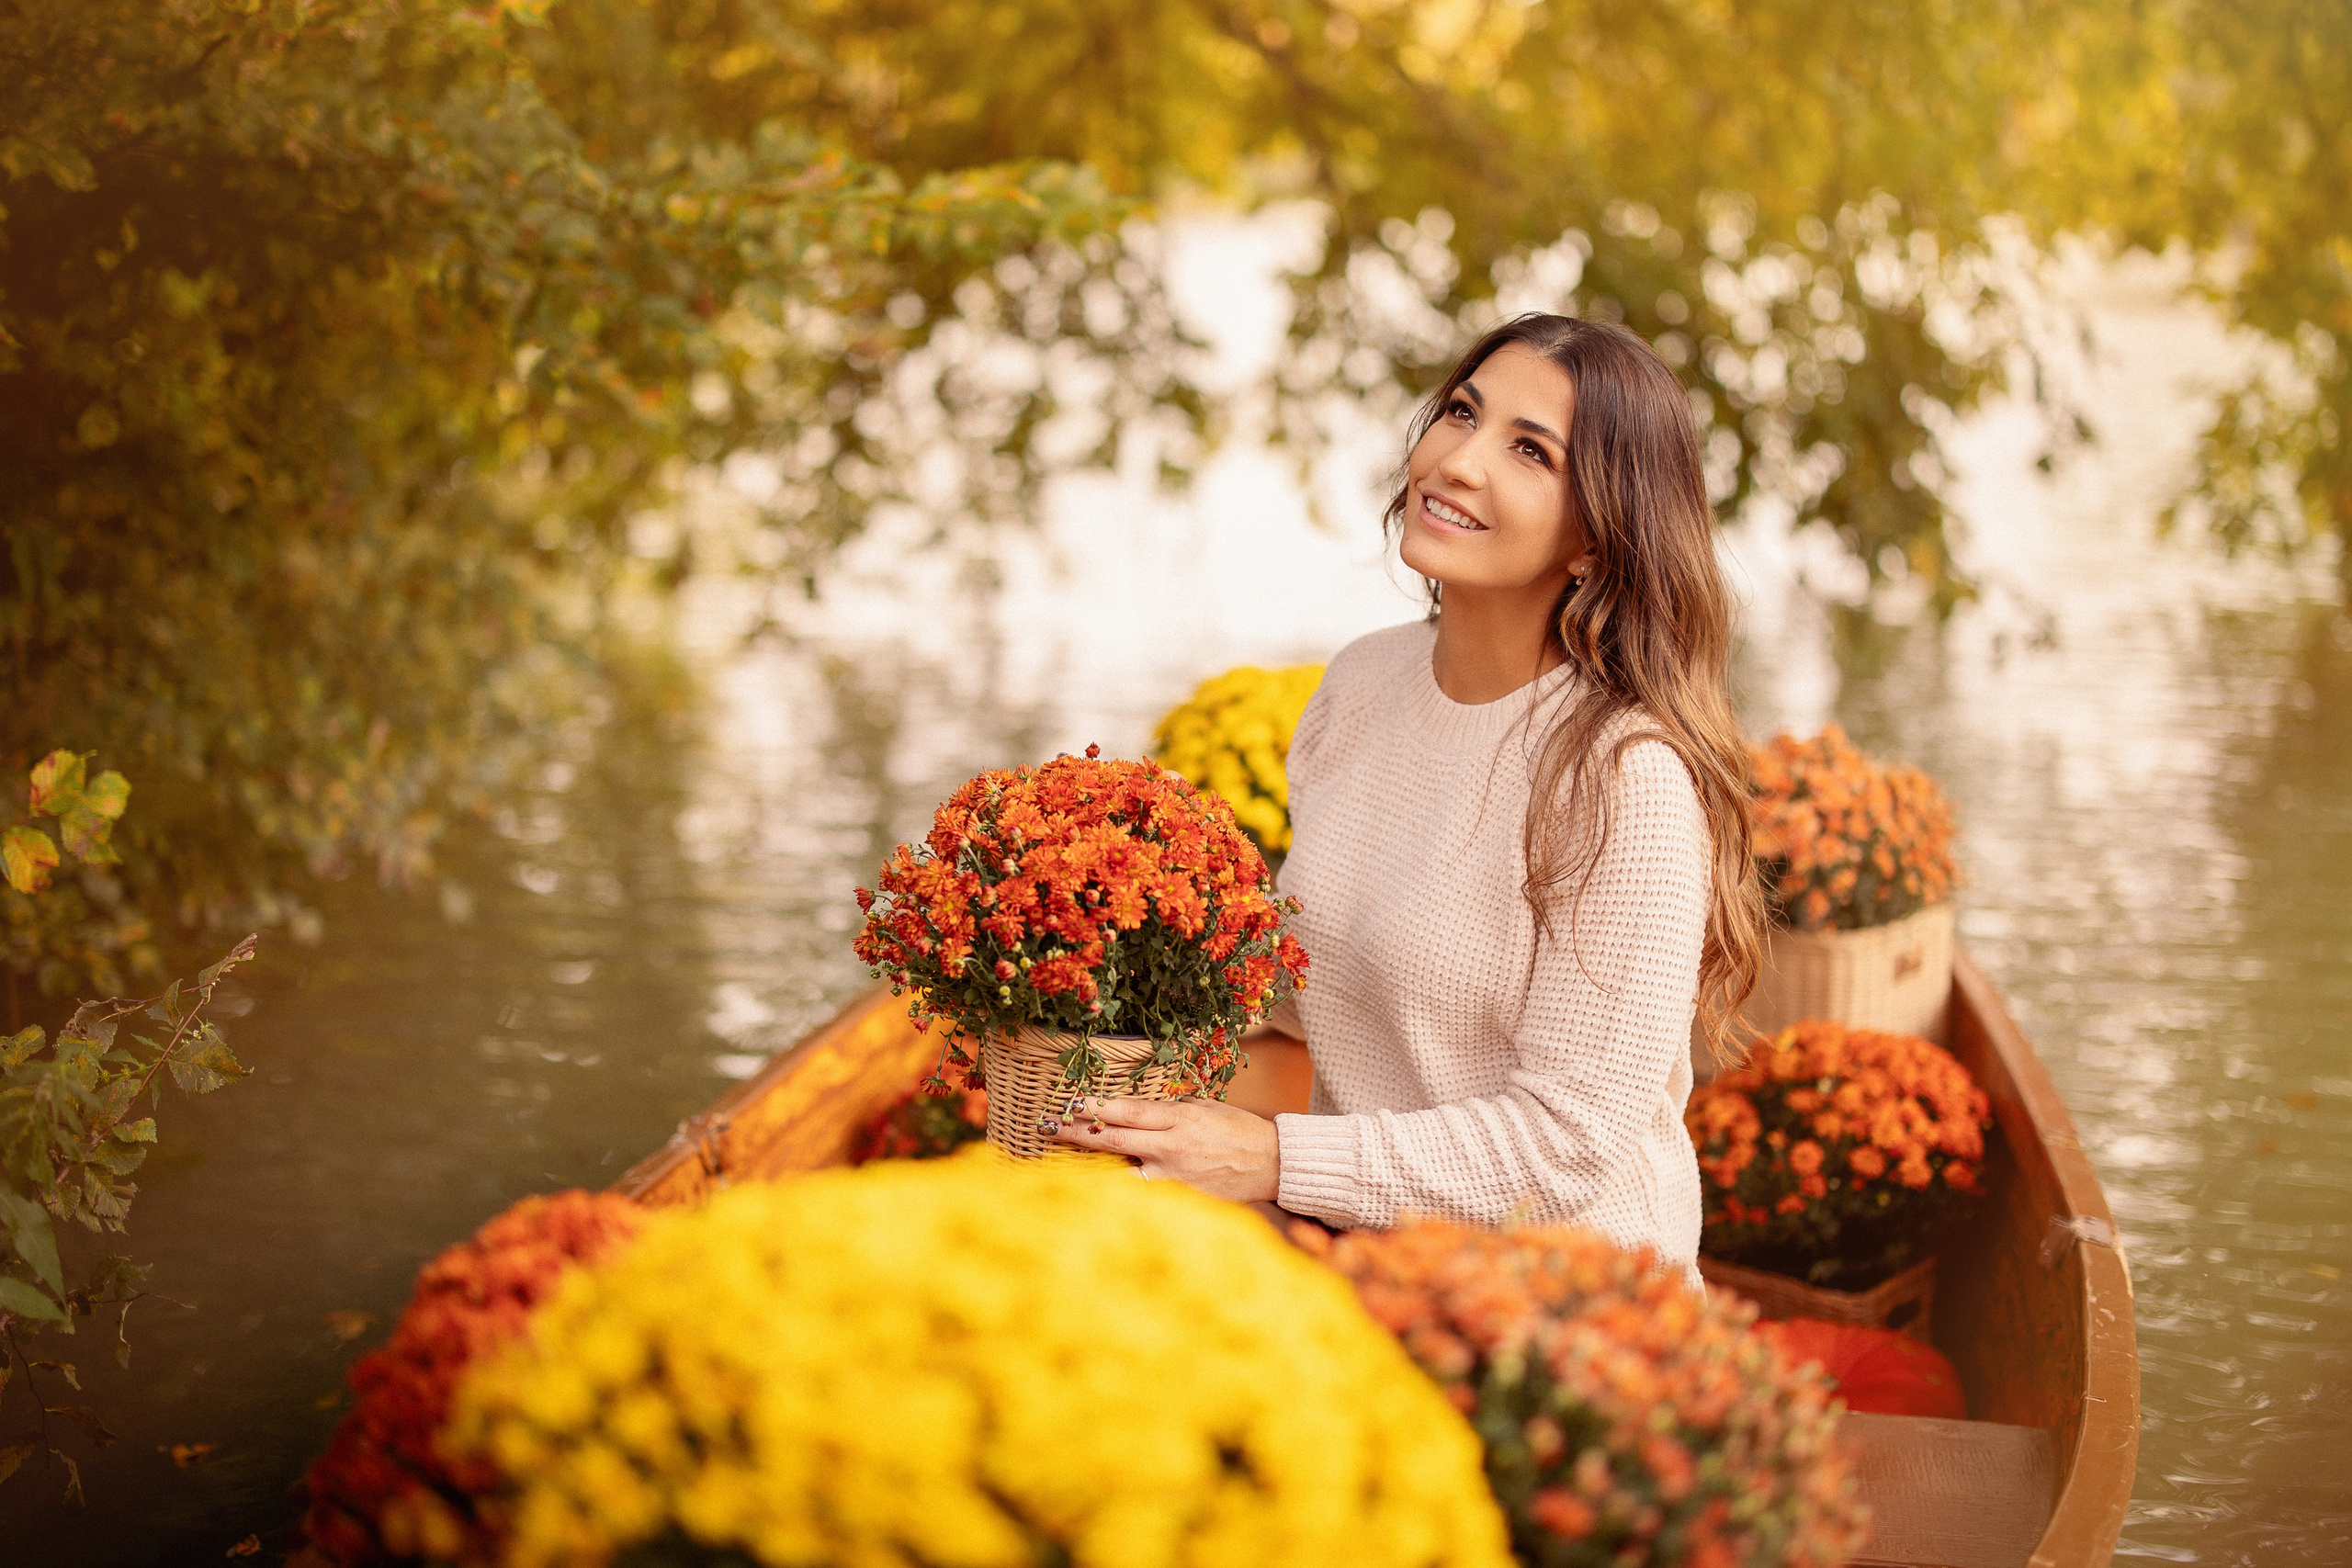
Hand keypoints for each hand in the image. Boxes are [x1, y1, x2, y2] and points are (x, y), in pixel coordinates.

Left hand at [1050, 1095, 1280, 1202]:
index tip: (1070, 1103)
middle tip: (1048, 1125)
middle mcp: (1172, 1148)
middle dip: (1077, 1132)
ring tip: (1058, 1159)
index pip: (1128, 1111)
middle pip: (1114, 1139)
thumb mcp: (1206, 1108)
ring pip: (1120, 1173)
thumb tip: (1136, 1110)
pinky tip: (1092, 1186)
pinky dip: (1116, 1188)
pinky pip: (1140, 1193)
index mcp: (1180, 1119)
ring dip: (1088, 1165)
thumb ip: (1171, 1109)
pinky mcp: (1179, 1198)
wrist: (1273, 1165)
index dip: (1096, 1107)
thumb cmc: (1239, 1130)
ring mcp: (1173, 1177)